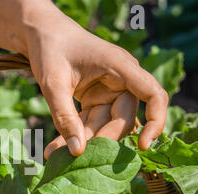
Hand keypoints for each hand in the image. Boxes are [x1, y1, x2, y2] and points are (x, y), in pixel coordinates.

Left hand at [23, 6, 167, 156]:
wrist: (42, 35)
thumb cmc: (50, 50)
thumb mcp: (53, 83)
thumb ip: (65, 116)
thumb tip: (78, 151)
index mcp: (121, 67)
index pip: (153, 95)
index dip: (156, 121)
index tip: (144, 146)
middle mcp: (121, 81)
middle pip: (122, 119)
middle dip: (101, 139)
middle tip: (74, 155)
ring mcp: (108, 92)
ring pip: (103, 125)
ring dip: (82, 141)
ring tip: (54, 153)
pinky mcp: (95, 101)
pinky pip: (90, 123)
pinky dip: (74, 135)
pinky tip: (56, 148)